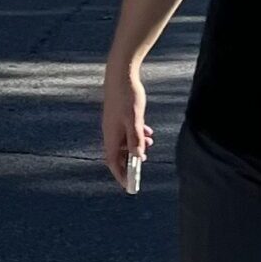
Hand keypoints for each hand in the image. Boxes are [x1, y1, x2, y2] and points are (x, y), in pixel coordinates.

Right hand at [102, 66, 153, 190]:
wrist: (120, 75)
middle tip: (142, 168)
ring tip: (150, 144)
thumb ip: (136, 138)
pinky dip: (136, 136)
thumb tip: (138, 156)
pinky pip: (126, 132)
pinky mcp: (118, 116)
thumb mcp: (135, 119)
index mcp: (111, 134)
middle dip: (130, 162)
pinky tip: (147, 131)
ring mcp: (113, 123)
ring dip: (136, 147)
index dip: (120, 175)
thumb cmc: (127, 97)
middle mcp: (110, 131)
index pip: (113, 161)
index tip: (129, 186)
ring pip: (124, 142)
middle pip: (118, 154)